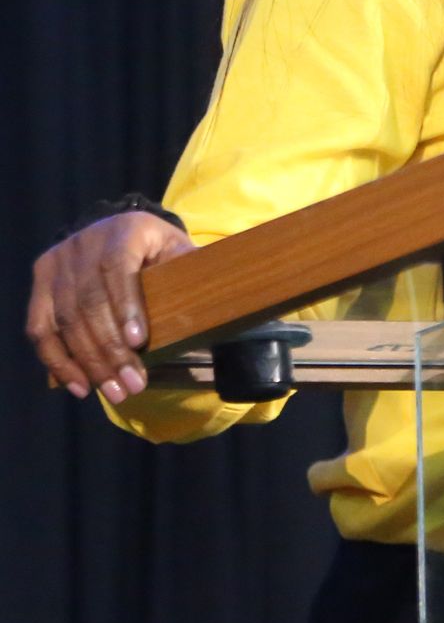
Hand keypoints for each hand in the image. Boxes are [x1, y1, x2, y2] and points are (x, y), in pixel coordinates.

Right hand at [27, 212, 195, 402]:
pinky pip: (41, 328)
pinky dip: (58, 360)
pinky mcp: (41, 282)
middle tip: (133, 384)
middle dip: (111, 349)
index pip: (117, 267)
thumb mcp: (179, 251)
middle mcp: (84, 242)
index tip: (139, 342)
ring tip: (115, 392)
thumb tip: (224, 299)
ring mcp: (57, 262)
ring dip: (89, 362)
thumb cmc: (158, 251)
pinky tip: (81, 385)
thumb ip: (192, 271)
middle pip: (89, 301)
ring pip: (65, 319)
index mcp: (124, 230)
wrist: (119, 234)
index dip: (126, 305)